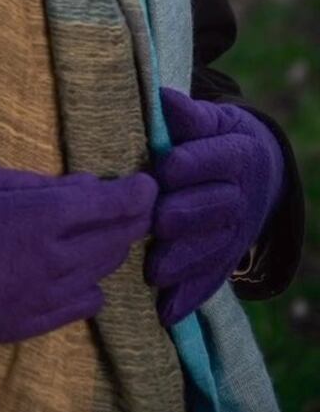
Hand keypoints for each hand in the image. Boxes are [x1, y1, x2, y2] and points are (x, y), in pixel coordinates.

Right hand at [0, 158, 156, 342]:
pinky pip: (75, 309)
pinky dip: (84, 287)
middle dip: (126, 221)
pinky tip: (72, 271)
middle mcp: (46, 265)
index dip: (139, 195)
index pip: (112, 209)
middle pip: (112, 244)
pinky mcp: (17, 328)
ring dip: (104, 253)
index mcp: (39, 219)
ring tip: (97, 234)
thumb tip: (91, 189)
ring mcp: (33, 302)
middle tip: (127, 204)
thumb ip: (44, 186)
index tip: (149, 184)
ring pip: (98, 277)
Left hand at [146, 88, 285, 325]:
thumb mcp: (212, 119)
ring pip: (214, 249)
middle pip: (216, 208)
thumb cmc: (217, 137)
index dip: (189, 165)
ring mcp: (238, 231)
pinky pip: (213, 279)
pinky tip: (166, 313)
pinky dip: (190, 297)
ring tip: (153, 271)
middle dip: (186, 216)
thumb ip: (189, 116)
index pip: (217, 159)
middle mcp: (242, 196)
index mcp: (239, 154)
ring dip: (185, 262)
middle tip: (157, 223)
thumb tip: (165, 99)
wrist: (258, 169)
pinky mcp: (228, 258)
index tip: (164, 169)